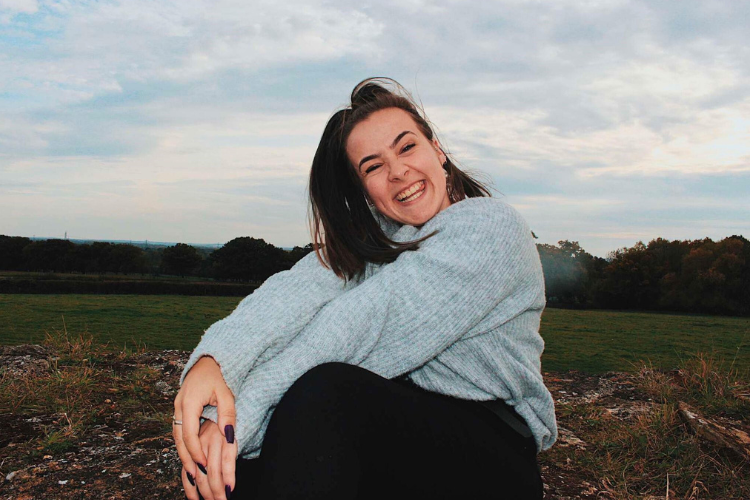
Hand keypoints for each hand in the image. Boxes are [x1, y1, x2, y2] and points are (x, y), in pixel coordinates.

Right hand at [174, 356, 237, 497]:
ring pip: (176, 435)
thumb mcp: (227, 393)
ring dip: (183, 453)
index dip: (195, 451)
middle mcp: (179, 405)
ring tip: (192, 471)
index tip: (204, 464)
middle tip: (195, 475)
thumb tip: (229, 435)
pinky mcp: (181, 407)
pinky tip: (191, 454)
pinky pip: (179, 429)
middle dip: (186, 458)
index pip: (188, 433)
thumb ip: (228, 414)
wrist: (211, 358)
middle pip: (178, 438)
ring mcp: (177, 406)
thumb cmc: (221, 373)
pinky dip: (184, 443)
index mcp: (189, 402)